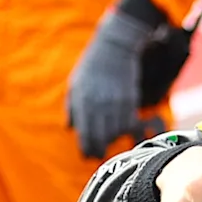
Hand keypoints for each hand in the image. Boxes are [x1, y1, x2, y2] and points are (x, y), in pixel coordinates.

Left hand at [67, 0, 169, 157]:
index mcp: (82, 101)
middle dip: (100, 150)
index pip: (85, 135)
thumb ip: (72, 108)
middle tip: (99, 154)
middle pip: (101, 139)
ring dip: (114, 140)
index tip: (88, 154)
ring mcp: (116, 103)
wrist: (115, 47)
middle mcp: (99, 104)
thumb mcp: (75, 84)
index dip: (87, 150)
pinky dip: (127, 130)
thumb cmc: (92, 66)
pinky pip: (130, 123)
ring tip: (110, 138)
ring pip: (117, 134)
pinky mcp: (130, 100)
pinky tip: (124, 129)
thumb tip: (71, 129)